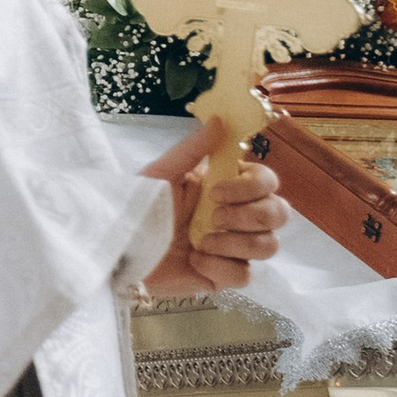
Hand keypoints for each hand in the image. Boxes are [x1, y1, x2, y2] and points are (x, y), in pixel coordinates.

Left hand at [144, 120, 290, 298]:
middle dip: (251, 216)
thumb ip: (192, 149)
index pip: (267, 182)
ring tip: (200, 241)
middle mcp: (235, 215)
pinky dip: (221, 268)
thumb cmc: (136, 207)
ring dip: (237, 243)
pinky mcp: (223, 276)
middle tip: (214, 218)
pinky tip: (195, 261)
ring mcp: (232, 247)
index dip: (252, 187)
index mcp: (224, 186)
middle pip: (280, 213)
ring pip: (269, 246)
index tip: (216, 192)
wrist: (116, 251)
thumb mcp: (161, 174)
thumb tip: (221, 120)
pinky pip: (245, 275)